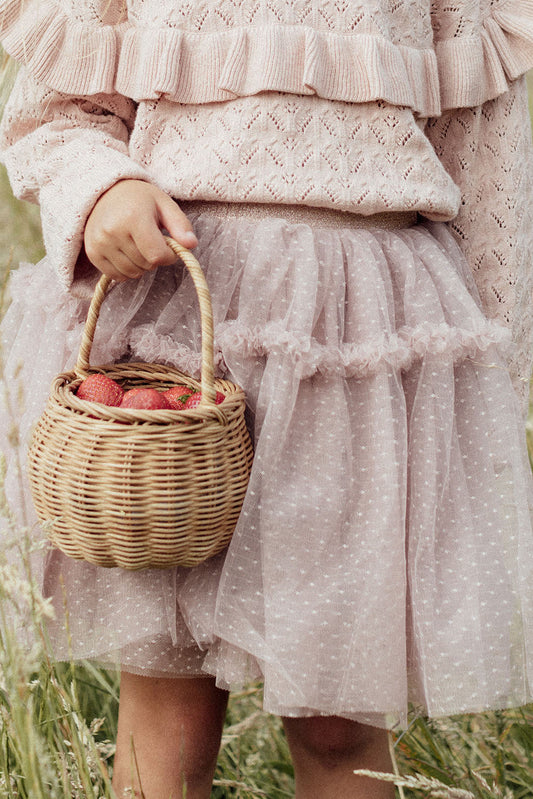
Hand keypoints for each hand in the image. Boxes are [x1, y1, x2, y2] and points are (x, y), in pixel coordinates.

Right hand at [83, 179, 197, 280]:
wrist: (104, 191)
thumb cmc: (139, 199)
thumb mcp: (164, 204)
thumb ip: (180, 225)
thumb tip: (191, 245)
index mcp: (133, 217)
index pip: (157, 255)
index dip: (169, 256)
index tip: (169, 246)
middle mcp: (113, 231)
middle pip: (146, 265)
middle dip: (154, 258)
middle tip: (150, 240)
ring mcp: (100, 243)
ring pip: (132, 273)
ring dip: (141, 265)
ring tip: (137, 245)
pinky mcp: (92, 252)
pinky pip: (116, 276)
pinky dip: (126, 270)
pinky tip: (126, 253)